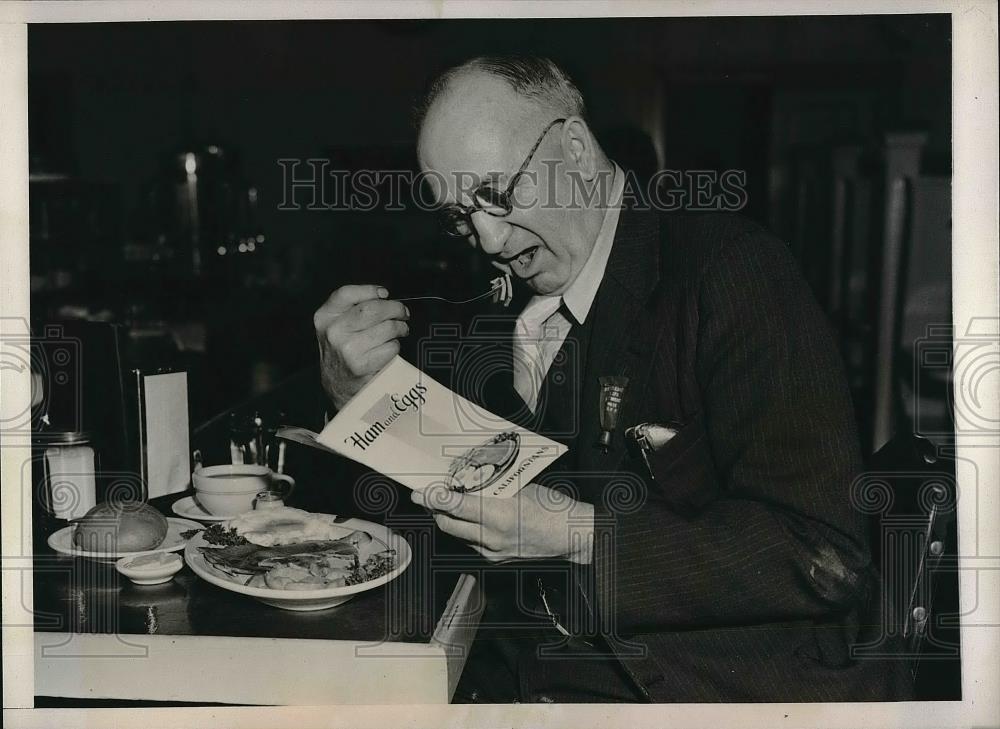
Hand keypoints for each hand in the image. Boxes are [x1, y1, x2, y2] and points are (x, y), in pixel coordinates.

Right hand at [313, 284, 409, 409]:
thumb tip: (382, 295)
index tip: (384, 293)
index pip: (346, 293)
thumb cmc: (343, 351)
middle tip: (402, 313)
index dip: (369, 290)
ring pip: (387, 327)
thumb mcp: (336, 326)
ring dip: (400, 328)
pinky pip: (391, 347)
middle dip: (395, 308)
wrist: (338, 386)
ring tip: (400, 330)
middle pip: (373, 308)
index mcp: (325, 317)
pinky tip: (389, 349)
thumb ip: (352, 307)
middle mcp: (334, 331)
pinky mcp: (362, 365)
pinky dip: (395, 347)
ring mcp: (348, 349)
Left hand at [411, 482, 594, 563]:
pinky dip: (465, 529)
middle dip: (436, 509)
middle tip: (429, 495)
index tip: (420, 492)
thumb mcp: (520, 488)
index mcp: (500, 515)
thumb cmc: (551, 507)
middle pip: (449, 524)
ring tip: (449, 503)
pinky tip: (471, 518)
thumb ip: (490, 487)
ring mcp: (492, 550)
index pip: (456, 506)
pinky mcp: (494, 558)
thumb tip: (465, 481)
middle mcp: (492, 536)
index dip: (435, 498)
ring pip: (457, 534)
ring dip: (450, 519)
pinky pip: (470, 542)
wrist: (569, 534)